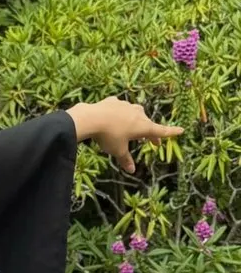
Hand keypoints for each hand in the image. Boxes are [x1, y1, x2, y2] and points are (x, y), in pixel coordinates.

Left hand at [66, 96, 183, 173]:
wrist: (91, 118)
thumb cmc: (108, 136)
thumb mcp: (117, 151)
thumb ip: (125, 159)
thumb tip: (131, 170)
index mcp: (143, 126)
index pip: (161, 130)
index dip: (171, 132)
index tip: (181, 130)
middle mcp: (138, 113)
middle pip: (147, 124)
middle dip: (150, 133)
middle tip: (152, 142)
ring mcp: (126, 105)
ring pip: (134, 114)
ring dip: (135, 121)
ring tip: (131, 130)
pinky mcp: (113, 101)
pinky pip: (119, 109)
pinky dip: (119, 114)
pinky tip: (113, 117)